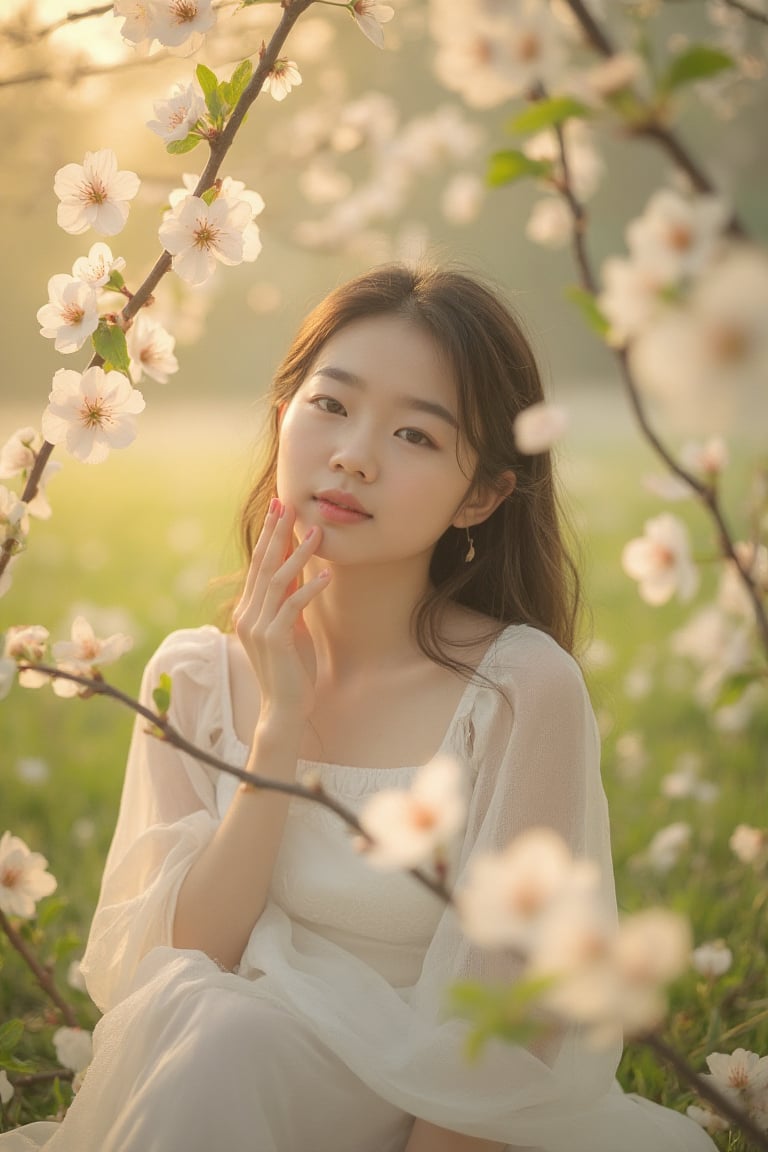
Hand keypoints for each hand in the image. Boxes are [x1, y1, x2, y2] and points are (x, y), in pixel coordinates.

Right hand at [232, 498, 329, 725]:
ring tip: (317, 533)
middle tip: (287, 503)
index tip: (279, 507)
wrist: (285, 708)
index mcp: (249, 609)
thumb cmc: (291, 668)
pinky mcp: (274, 640)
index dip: (269, 535)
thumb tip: (298, 565)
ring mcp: (258, 627)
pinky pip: (292, 606)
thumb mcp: (291, 626)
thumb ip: (289, 598)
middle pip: (263, 565)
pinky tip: (326, 575)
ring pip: (277, 581)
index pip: (259, 564)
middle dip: (276, 533)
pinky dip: (309, 588)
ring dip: (298, 555)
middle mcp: (248, 614)